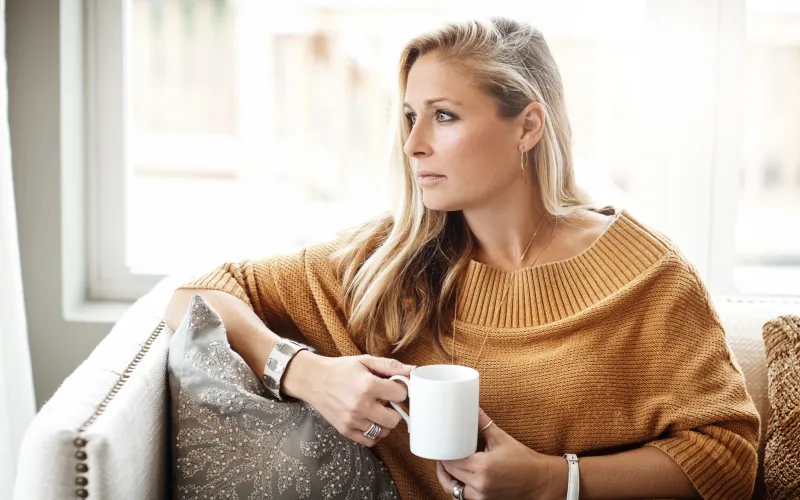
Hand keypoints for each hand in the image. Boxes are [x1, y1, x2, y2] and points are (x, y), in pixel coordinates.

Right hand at [284, 353, 413, 446]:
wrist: (312, 380)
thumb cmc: (340, 369)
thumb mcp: (365, 361)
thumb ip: (390, 366)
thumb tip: (413, 370)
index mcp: (368, 385)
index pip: (400, 395)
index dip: (400, 390)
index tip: (393, 387)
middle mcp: (361, 405)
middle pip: (395, 419)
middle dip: (394, 410)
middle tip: (386, 402)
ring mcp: (352, 420)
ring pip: (383, 431)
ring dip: (384, 422)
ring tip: (376, 410)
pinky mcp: (345, 431)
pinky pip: (370, 441)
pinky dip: (373, 433)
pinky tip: (369, 421)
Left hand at [436, 408, 556, 499]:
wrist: (540, 480)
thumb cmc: (524, 460)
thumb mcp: (501, 438)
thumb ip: (483, 423)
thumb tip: (472, 408)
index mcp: (483, 467)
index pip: (452, 460)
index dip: (444, 454)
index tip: (441, 446)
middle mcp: (480, 484)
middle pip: (450, 473)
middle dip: (444, 463)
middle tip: (443, 451)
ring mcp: (482, 496)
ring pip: (453, 488)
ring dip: (448, 477)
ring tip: (446, 466)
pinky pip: (464, 496)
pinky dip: (458, 487)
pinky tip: (458, 477)